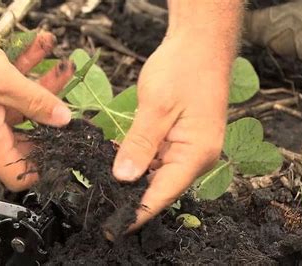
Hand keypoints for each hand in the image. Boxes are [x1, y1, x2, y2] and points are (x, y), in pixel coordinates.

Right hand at [0, 18, 73, 190]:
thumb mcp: (4, 82)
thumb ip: (37, 101)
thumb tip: (62, 118)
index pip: (16, 175)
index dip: (41, 168)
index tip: (62, 150)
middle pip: (25, 133)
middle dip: (49, 111)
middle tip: (66, 94)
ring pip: (17, 107)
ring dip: (39, 85)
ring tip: (59, 64)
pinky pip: (3, 93)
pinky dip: (21, 75)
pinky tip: (37, 51)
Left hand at [112, 35, 230, 228]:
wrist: (200, 43)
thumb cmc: (183, 69)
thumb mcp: (157, 107)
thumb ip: (140, 144)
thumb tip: (124, 177)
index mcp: (195, 154)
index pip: (162, 194)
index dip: (137, 212)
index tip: (114, 227)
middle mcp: (195, 157)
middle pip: (160, 187)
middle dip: (132, 196)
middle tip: (100, 203)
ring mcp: (189, 147)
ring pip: (157, 173)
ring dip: (133, 177)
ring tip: (104, 184)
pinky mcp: (180, 137)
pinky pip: (157, 157)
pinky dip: (138, 160)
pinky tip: (117, 159)